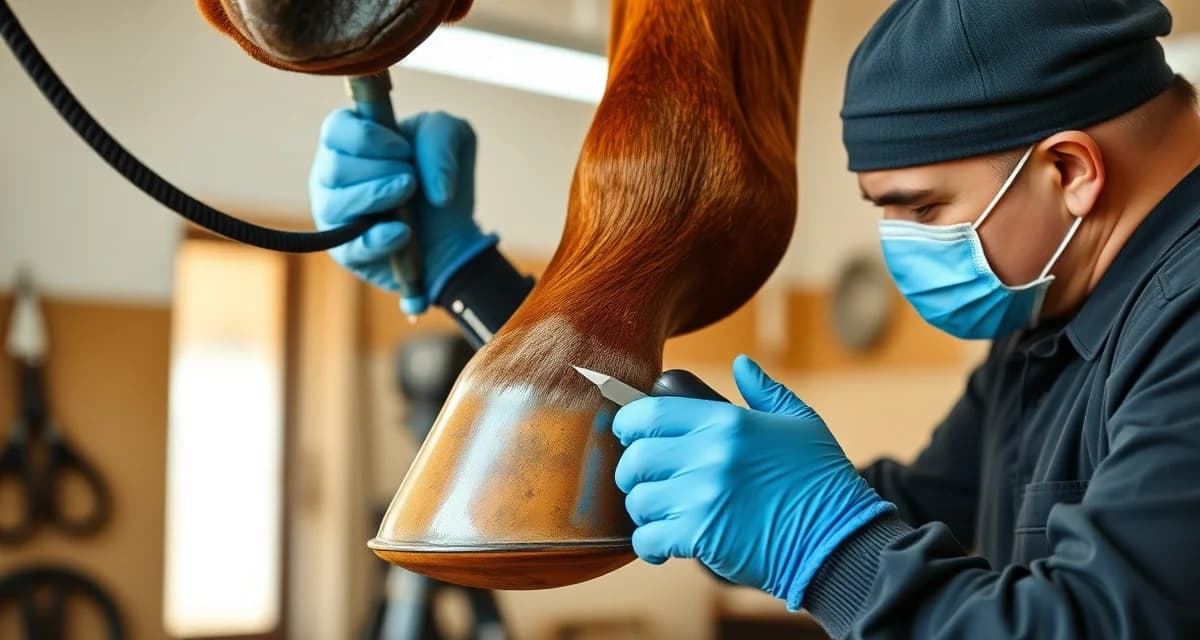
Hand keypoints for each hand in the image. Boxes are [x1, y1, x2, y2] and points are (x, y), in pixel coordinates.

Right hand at [309, 109, 496, 313]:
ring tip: (409, 192)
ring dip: (377, 195)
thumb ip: (441, 135)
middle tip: (411, 177)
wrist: (450, 233)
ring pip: (335, 204)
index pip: (335, 129)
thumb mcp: (455, 138)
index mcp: (348, 141)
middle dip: (380, 168)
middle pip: (335, 167)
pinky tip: (404, 232)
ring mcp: (334, 216)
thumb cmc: (438, 178)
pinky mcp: (347, 252)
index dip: (367, 137)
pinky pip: (352, 246)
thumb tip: (431, 182)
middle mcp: (331, 177)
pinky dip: (379, 238)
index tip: (404, 149)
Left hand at [612, 355, 893, 607]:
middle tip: (646, 484)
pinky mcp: (701, 536)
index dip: (628, 424)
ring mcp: (703, 495)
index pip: (650, 413)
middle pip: (637, 458)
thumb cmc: (823, 482)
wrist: (841, 540)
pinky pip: (648, 538)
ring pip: (639, 500)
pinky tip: (661, 546)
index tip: (629, 435)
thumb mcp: (801, 423)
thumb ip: (765, 392)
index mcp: (727, 422)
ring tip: (662, 516)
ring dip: (644, 511)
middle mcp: (710, 454)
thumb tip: (740, 365)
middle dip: (632, 473)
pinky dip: (648, 545)